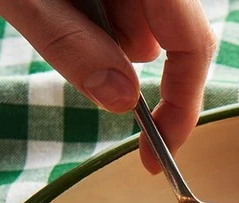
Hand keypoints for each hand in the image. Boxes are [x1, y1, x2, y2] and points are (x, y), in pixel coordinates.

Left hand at [0, 0, 216, 173]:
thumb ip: (71, 44)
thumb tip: (124, 102)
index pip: (193, 44)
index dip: (182, 103)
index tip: (155, 151)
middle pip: (168, 35)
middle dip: (123, 59)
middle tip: (66, 44)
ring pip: (140, 23)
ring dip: (100, 34)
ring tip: (45, 2)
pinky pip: (120, 6)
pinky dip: (91, 16)